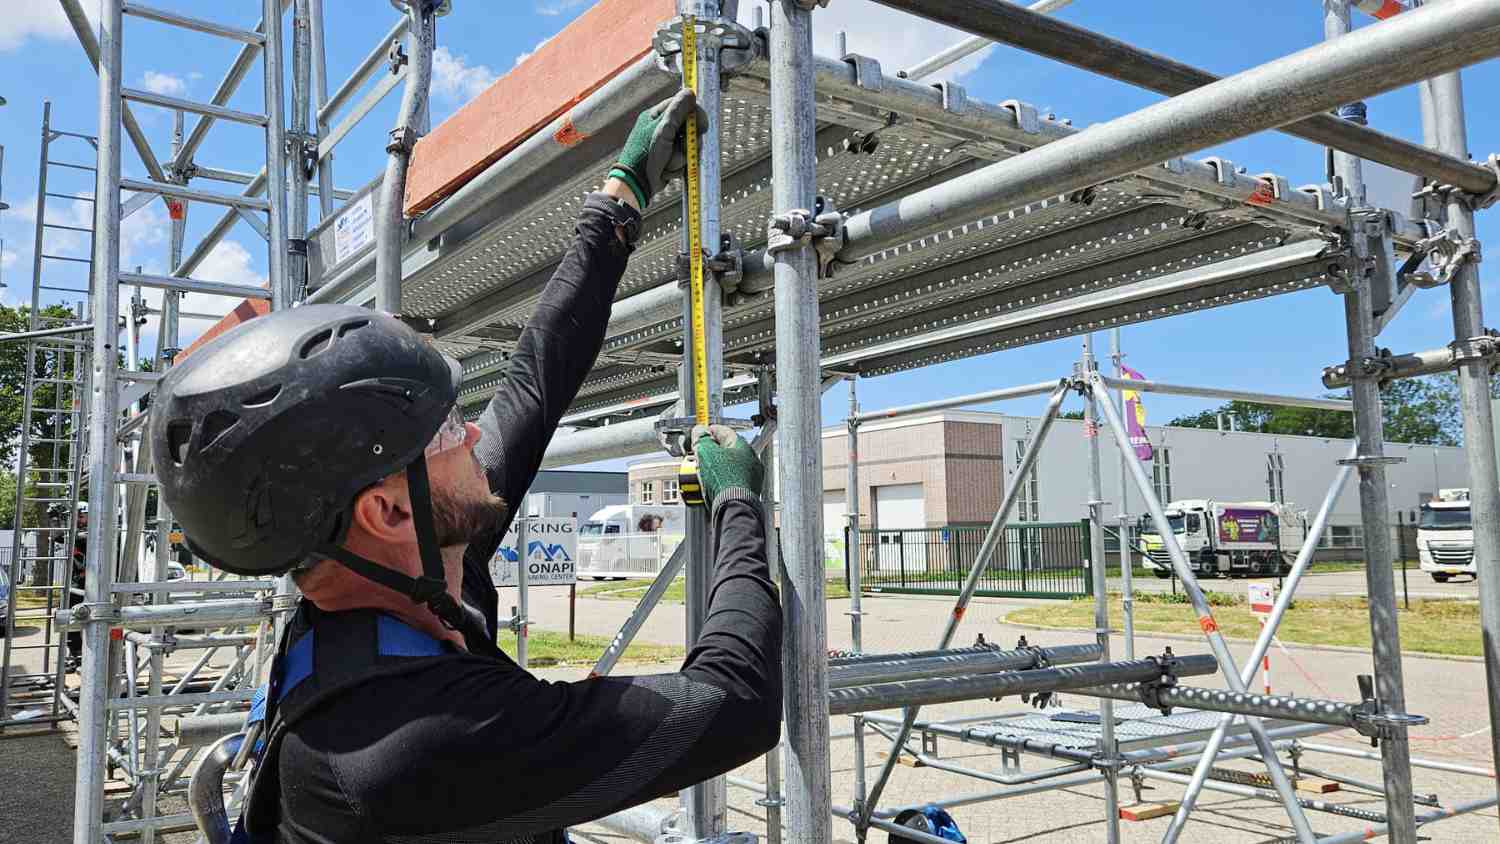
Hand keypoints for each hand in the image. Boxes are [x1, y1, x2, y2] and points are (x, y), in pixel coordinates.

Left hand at [608, 88, 706, 208]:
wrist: (637, 184)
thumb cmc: (645, 155)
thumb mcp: (663, 130)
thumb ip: (677, 111)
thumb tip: (690, 92)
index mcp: (656, 116)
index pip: (682, 106)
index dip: (695, 115)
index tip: (701, 126)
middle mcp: (661, 128)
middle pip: (689, 128)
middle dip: (688, 141)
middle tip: (684, 148)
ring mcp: (666, 144)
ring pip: (688, 146)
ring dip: (681, 156)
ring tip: (668, 162)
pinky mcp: (669, 158)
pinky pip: (683, 159)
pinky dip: (678, 166)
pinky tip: (666, 170)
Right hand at [690, 424, 763, 506]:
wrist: (733, 507)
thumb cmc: (724, 480)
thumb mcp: (706, 453)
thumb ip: (701, 439)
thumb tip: (699, 431)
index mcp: (742, 446)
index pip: (723, 432)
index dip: (708, 432)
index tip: (699, 435)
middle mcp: (750, 459)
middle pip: (726, 450)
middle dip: (710, 451)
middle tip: (697, 454)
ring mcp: (750, 476)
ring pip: (728, 465)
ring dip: (713, 466)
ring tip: (701, 470)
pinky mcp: (746, 490)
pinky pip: (729, 480)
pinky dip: (719, 480)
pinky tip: (709, 484)